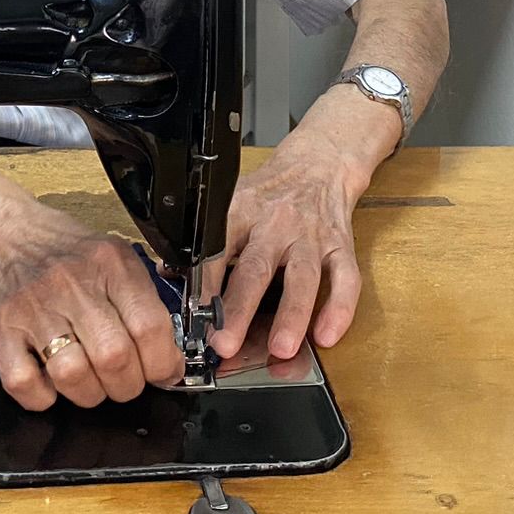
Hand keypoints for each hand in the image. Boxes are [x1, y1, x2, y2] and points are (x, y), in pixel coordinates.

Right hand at [0, 192, 183, 410]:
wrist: (2, 232)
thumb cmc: (63, 250)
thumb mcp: (113, 255)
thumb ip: (143, 299)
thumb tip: (170, 355)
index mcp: (108, 263)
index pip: (150, 327)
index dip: (164, 363)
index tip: (165, 372)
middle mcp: (71, 284)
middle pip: (114, 358)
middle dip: (128, 385)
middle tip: (125, 380)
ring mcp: (32, 308)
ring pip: (72, 376)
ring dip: (89, 394)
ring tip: (91, 382)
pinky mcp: (1, 330)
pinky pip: (23, 384)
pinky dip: (42, 396)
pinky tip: (51, 382)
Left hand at [204, 129, 368, 361]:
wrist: (318, 164)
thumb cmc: (269, 193)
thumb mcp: (231, 204)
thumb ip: (205, 243)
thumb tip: (168, 275)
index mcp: (241, 213)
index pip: (218, 251)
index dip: (205, 286)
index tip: (195, 318)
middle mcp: (276, 224)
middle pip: (257, 268)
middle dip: (241, 309)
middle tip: (226, 344)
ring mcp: (311, 236)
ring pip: (303, 276)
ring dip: (292, 315)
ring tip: (282, 349)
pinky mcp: (340, 245)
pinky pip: (346, 278)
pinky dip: (339, 308)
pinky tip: (328, 336)